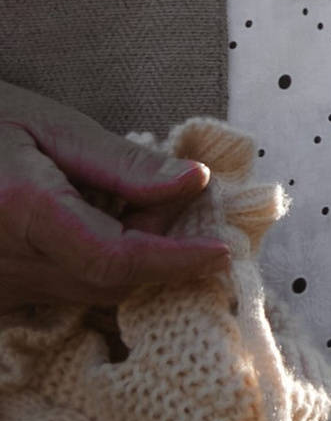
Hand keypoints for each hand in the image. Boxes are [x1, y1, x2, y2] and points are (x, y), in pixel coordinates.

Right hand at [0, 84, 226, 319]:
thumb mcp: (50, 126)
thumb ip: (123, 163)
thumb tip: (193, 184)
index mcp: (22, 209)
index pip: (115, 259)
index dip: (174, 261)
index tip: (219, 253)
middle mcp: (5, 263)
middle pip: (109, 282)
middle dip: (155, 248)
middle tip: (164, 194)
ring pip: (86, 293)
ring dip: (124, 257)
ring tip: (115, 199)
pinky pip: (58, 293)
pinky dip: (89, 266)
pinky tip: (84, 221)